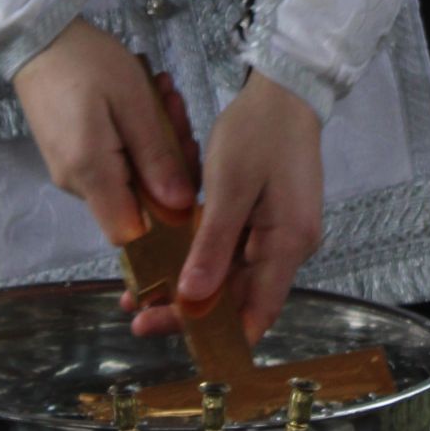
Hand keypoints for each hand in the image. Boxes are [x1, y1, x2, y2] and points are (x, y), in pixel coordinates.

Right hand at [12, 18, 195, 247]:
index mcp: (91, 175)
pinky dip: (131, 133)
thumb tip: (181, 206)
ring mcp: (69, 167)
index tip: (181, 169)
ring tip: (161, 91)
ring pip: (126, 174)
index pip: (129, 232)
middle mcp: (75, 182)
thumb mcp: (133, 102)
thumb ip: (156, 157)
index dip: (162, 213)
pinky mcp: (68, 150)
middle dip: (165, 158)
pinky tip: (140, 96)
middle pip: (134, 198)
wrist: (36, 36)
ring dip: (152, 138)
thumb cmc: (88, 63)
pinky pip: (110, 157)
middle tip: (175, 107)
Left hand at [164, 71, 323, 349]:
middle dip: (192, 310)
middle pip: (241, 295)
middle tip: (141, 318)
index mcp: (288, 244)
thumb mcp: (229, 187)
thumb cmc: (258, 133)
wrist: (285, 88)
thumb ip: (213, 246)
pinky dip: (201, 258)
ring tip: (142, 295)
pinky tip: (168, 261)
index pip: (258, 310)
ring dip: (192, 285)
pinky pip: (233, 250)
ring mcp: (279, 232)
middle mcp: (289, 246)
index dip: (221, 334)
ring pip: (233, 274)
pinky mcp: (267, 217)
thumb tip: (194, 298)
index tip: (177, 342)